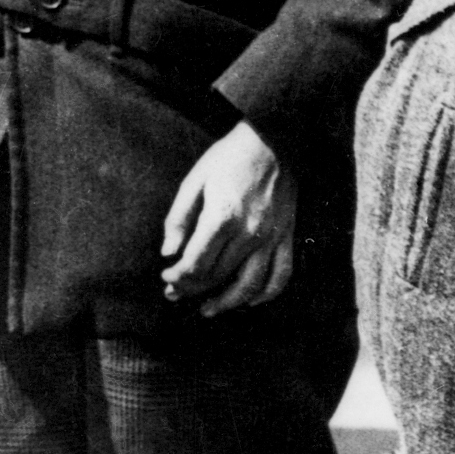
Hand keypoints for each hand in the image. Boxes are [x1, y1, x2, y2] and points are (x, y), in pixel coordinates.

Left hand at [158, 118, 297, 314]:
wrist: (273, 143)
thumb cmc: (228, 159)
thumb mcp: (194, 180)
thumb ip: (179, 218)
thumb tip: (168, 252)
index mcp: (222, 217)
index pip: (197, 263)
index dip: (179, 277)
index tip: (166, 278)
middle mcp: (250, 233)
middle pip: (219, 275)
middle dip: (194, 289)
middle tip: (175, 295)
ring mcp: (272, 238)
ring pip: (250, 284)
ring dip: (228, 302)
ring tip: (209, 310)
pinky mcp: (288, 238)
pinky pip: (281, 275)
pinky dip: (266, 294)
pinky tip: (250, 301)